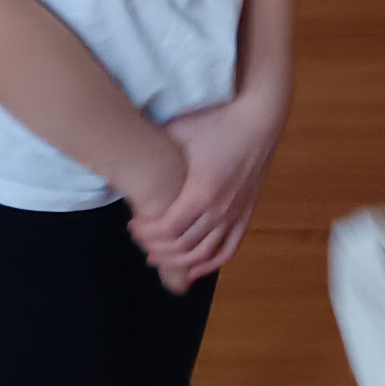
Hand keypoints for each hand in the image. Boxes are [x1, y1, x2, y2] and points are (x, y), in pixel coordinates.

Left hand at [131, 95, 281, 289]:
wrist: (258, 118)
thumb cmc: (217, 121)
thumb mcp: (180, 131)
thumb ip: (155, 148)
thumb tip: (125, 152)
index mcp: (201, 191)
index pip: (168, 229)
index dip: (147, 234)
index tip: (133, 225)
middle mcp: (220, 209)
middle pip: (183, 246)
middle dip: (157, 248)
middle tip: (142, 240)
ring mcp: (236, 214)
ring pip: (205, 254)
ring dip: (179, 261)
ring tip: (160, 255)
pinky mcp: (246, 213)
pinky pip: (229, 249)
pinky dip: (210, 263)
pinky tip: (194, 267)